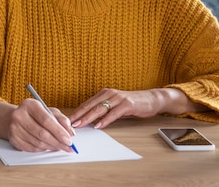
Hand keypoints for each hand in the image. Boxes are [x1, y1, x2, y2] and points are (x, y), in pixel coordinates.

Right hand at [6, 98, 75, 152]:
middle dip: (58, 142)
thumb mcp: (49, 111)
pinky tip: (49, 146)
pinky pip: (32, 148)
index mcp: (30, 105)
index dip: (59, 132)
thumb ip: (61, 119)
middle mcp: (19, 115)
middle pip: (42, 133)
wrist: (15, 117)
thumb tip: (70, 132)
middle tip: (68, 147)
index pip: (46, 120)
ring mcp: (14, 128)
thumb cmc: (34, 114)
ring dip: (52, 147)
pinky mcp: (13, 139)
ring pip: (38, 143)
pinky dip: (43, 149)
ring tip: (60, 146)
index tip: (69, 140)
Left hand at [68, 88, 182, 128]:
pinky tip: (98, 125)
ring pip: (100, 108)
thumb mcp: (115, 105)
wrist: (151, 99)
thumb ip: (104, 110)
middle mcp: (109, 93)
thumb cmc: (132, 103)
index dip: (77, 111)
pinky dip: (105, 120)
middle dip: (79, 115)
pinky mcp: (127, 104)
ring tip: (80, 125)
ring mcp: (118, 98)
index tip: (67, 119)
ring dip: (88, 117)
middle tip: (69, 123)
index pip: (87, 103)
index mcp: (104, 93)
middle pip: (91, 105)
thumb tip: (89, 119)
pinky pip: (114, 113)